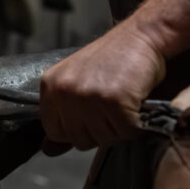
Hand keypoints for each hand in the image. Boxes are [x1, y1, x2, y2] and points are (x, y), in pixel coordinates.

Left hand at [40, 24, 166, 151]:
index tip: (91, 117)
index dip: (76, 131)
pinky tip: (135, 103)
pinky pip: (125, 132)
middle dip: (99, 131)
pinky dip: (135, 124)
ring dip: (118, 127)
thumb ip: (63, 118)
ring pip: (102, 138)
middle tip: (112, 108)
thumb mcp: (79, 84)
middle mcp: (63, 92)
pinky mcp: (113, 101)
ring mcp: (87, 96)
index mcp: (50, 87)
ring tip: (123, 102)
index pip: (53, 131)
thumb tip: (48, 151)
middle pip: (78, 139)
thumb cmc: (113, 62)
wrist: (140, 37)